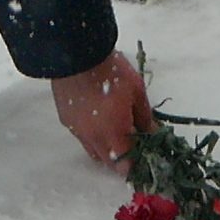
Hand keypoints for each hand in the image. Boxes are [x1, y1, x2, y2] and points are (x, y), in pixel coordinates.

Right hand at [51, 50, 154, 173]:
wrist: (77, 54)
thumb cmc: (112, 71)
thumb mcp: (136, 91)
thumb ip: (145, 118)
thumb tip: (153, 134)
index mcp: (114, 133)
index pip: (125, 165)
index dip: (136, 165)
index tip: (145, 157)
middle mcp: (93, 138)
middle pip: (109, 162)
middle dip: (123, 159)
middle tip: (134, 144)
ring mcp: (77, 131)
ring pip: (94, 152)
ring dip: (107, 150)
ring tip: (116, 133)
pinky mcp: (66, 121)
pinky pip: (82, 138)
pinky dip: (93, 137)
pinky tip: (99, 120)